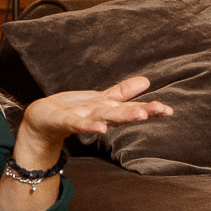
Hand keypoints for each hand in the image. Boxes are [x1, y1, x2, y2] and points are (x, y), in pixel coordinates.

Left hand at [17, 75, 172, 162]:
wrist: (41, 122)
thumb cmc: (71, 111)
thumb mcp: (99, 99)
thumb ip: (122, 93)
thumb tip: (146, 81)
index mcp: (106, 108)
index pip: (130, 105)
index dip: (149, 108)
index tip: (169, 111)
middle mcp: (98, 116)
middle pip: (121, 113)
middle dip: (141, 111)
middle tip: (161, 110)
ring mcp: (83, 119)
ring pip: (104, 117)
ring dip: (121, 117)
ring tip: (140, 115)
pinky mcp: (65, 121)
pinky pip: (78, 124)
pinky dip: (89, 126)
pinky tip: (100, 129)